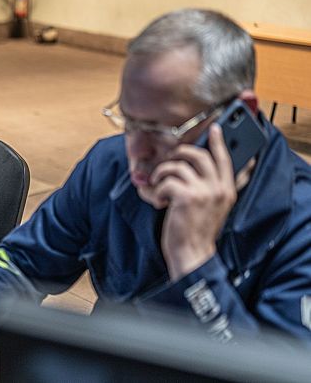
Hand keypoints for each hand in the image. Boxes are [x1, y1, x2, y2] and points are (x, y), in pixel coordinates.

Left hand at [152, 124, 236, 280]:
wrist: (192, 253)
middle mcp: (219, 188)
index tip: (215, 128)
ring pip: (177, 166)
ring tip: (159, 189)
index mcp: (227, 190)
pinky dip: (156, 190)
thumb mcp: (212, 207)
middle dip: (178, 154)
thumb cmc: (197, 230)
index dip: (219, 142)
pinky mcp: (187, 197)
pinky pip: (165, 181)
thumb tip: (192, 169)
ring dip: (161, 175)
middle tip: (168, 164)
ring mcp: (204, 192)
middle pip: (198, 154)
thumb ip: (209, 188)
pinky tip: (159, 202)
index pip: (225, 159)